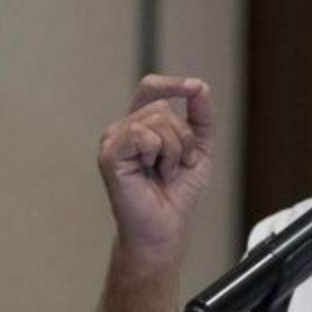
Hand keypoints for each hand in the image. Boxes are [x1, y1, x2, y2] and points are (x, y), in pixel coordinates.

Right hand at [97, 74, 214, 257]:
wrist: (166, 228)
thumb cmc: (177, 194)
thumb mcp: (199, 149)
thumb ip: (201, 116)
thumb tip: (199, 87)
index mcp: (141, 125)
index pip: (152, 88)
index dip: (173, 84)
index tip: (195, 88)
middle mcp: (124, 129)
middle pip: (163, 107)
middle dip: (184, 138)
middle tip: (175, 166)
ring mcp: (114, 140)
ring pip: (158, 120)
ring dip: (174, 150)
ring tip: (164, 172)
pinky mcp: (110, 154)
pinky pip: (144, 135)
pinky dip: (159, 154)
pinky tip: (152, 172)